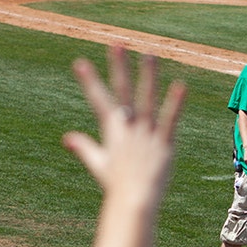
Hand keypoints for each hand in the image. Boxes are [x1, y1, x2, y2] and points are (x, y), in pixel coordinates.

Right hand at [65, 47, 184, 201]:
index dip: (89, 81)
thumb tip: (67, 138)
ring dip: (148, 75)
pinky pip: (169, 120)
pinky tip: (180, 85)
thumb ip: (84, 147)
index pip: (98, 100)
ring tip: (149, 54)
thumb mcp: (98, 164)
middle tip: (117, 44)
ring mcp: (146, 134)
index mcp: (112, 131)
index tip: (80, 62)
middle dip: (119, 67)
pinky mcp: (164, 143)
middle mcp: (127, 128)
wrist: (134, 202)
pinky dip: (174, 103)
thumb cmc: (116, 185)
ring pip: (147, 99)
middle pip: (122, 92)